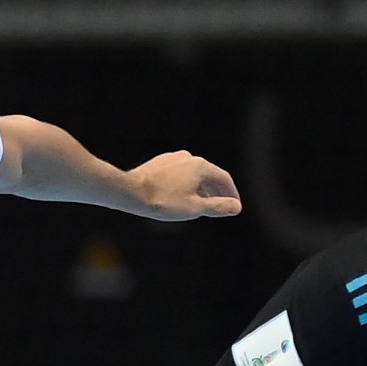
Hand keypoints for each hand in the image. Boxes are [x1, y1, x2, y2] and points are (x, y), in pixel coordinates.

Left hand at [124, 153, 240, 220]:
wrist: (129, 192)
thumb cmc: (163, 201)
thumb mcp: (194, 208)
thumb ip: (217, 206)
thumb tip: (236, 207)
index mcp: (201, 166)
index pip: (223, 178)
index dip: (231, 193)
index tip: (234, 205)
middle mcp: (188, 157)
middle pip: (208, 175)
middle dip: (216, 191)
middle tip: (221, 205)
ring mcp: (172, 158)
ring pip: (192, 174)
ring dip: (200, 188)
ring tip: (202, 204)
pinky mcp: (158, 163)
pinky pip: (178, 174)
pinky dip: (185, 184)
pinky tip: (180, 196)